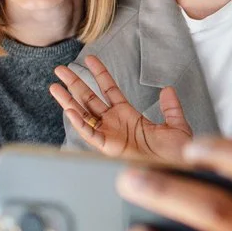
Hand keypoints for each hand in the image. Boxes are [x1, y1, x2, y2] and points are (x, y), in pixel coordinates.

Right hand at [51, 53, 193, 163]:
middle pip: (89, 99)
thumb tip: (168, 89)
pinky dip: (79, 123)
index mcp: (129, 116)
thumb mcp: (176, 126)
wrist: (177, 171)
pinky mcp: (108, 149)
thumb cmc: (176, 155)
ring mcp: (109, 135)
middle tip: (60, 70)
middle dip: (74, 84)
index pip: (109, 90)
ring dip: (68, 101)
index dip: (99, 74)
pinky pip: (90, 134)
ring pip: (83, 115)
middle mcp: (114, 124)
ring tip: (54, 87)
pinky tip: (70, 110)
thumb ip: (171, 108)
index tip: (89, 59)